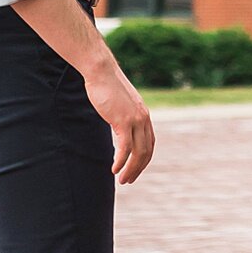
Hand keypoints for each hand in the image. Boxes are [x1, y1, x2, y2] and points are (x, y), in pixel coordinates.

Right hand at [81, 64, 155, 183]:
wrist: (101, 72)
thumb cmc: (107, 86)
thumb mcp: (120, 103)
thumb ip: (123, 114)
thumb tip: (120, 123)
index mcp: (144, 115)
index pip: (150, 143)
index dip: (144, 159)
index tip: (136, 169)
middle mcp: (143, 118)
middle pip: (146, 151)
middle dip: (138, 168)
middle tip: (128, 180)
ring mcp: (134, 120)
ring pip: (138, 152)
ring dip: (130, 169)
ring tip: (122, 180)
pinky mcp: (123, 121)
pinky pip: (125, 147)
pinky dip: (121, 161)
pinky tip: (114, 170)